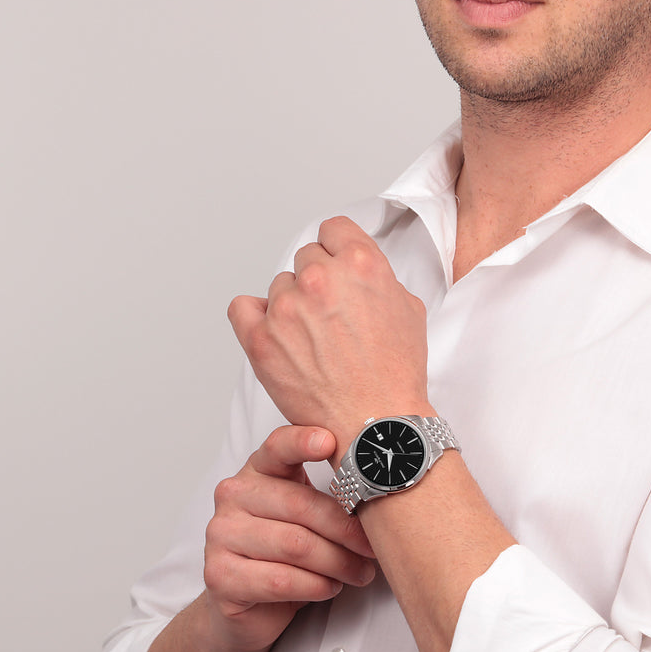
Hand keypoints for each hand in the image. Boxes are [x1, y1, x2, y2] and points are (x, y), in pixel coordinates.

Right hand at [203, 424, 376, 651]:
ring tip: (360, 572)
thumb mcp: (311, 512)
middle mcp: (235, 494)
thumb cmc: (290, 549)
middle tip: (373, 549)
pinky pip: (280, 580)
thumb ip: (334, 492)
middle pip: (301, 505)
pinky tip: (330, 587)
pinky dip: (315, 586)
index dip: (302, 441)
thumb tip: (384, 490)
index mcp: (259, 468)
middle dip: (346, 530)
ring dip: (338, 563)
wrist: (252, 605)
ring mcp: (221, 534)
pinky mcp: (219, 575)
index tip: (330, 442)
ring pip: (296, 545)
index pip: (278, 445)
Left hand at [227, 216, 433, 458]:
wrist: (377, 423)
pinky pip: (242, 307)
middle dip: (320, 279)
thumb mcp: (408, 307)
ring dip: (294, 303)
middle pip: (307, 256)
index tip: (338, 265)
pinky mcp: (261, 339)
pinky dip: (255, 315)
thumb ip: (378, 277)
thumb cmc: (396, 373)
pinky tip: (274, 330)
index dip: (339, 248)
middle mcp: (320, 278)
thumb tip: (356, 272)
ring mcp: (287, 308)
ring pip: (280, 284)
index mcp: (360, 263)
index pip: (334, 229)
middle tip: (333, 313)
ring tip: (315, 338)